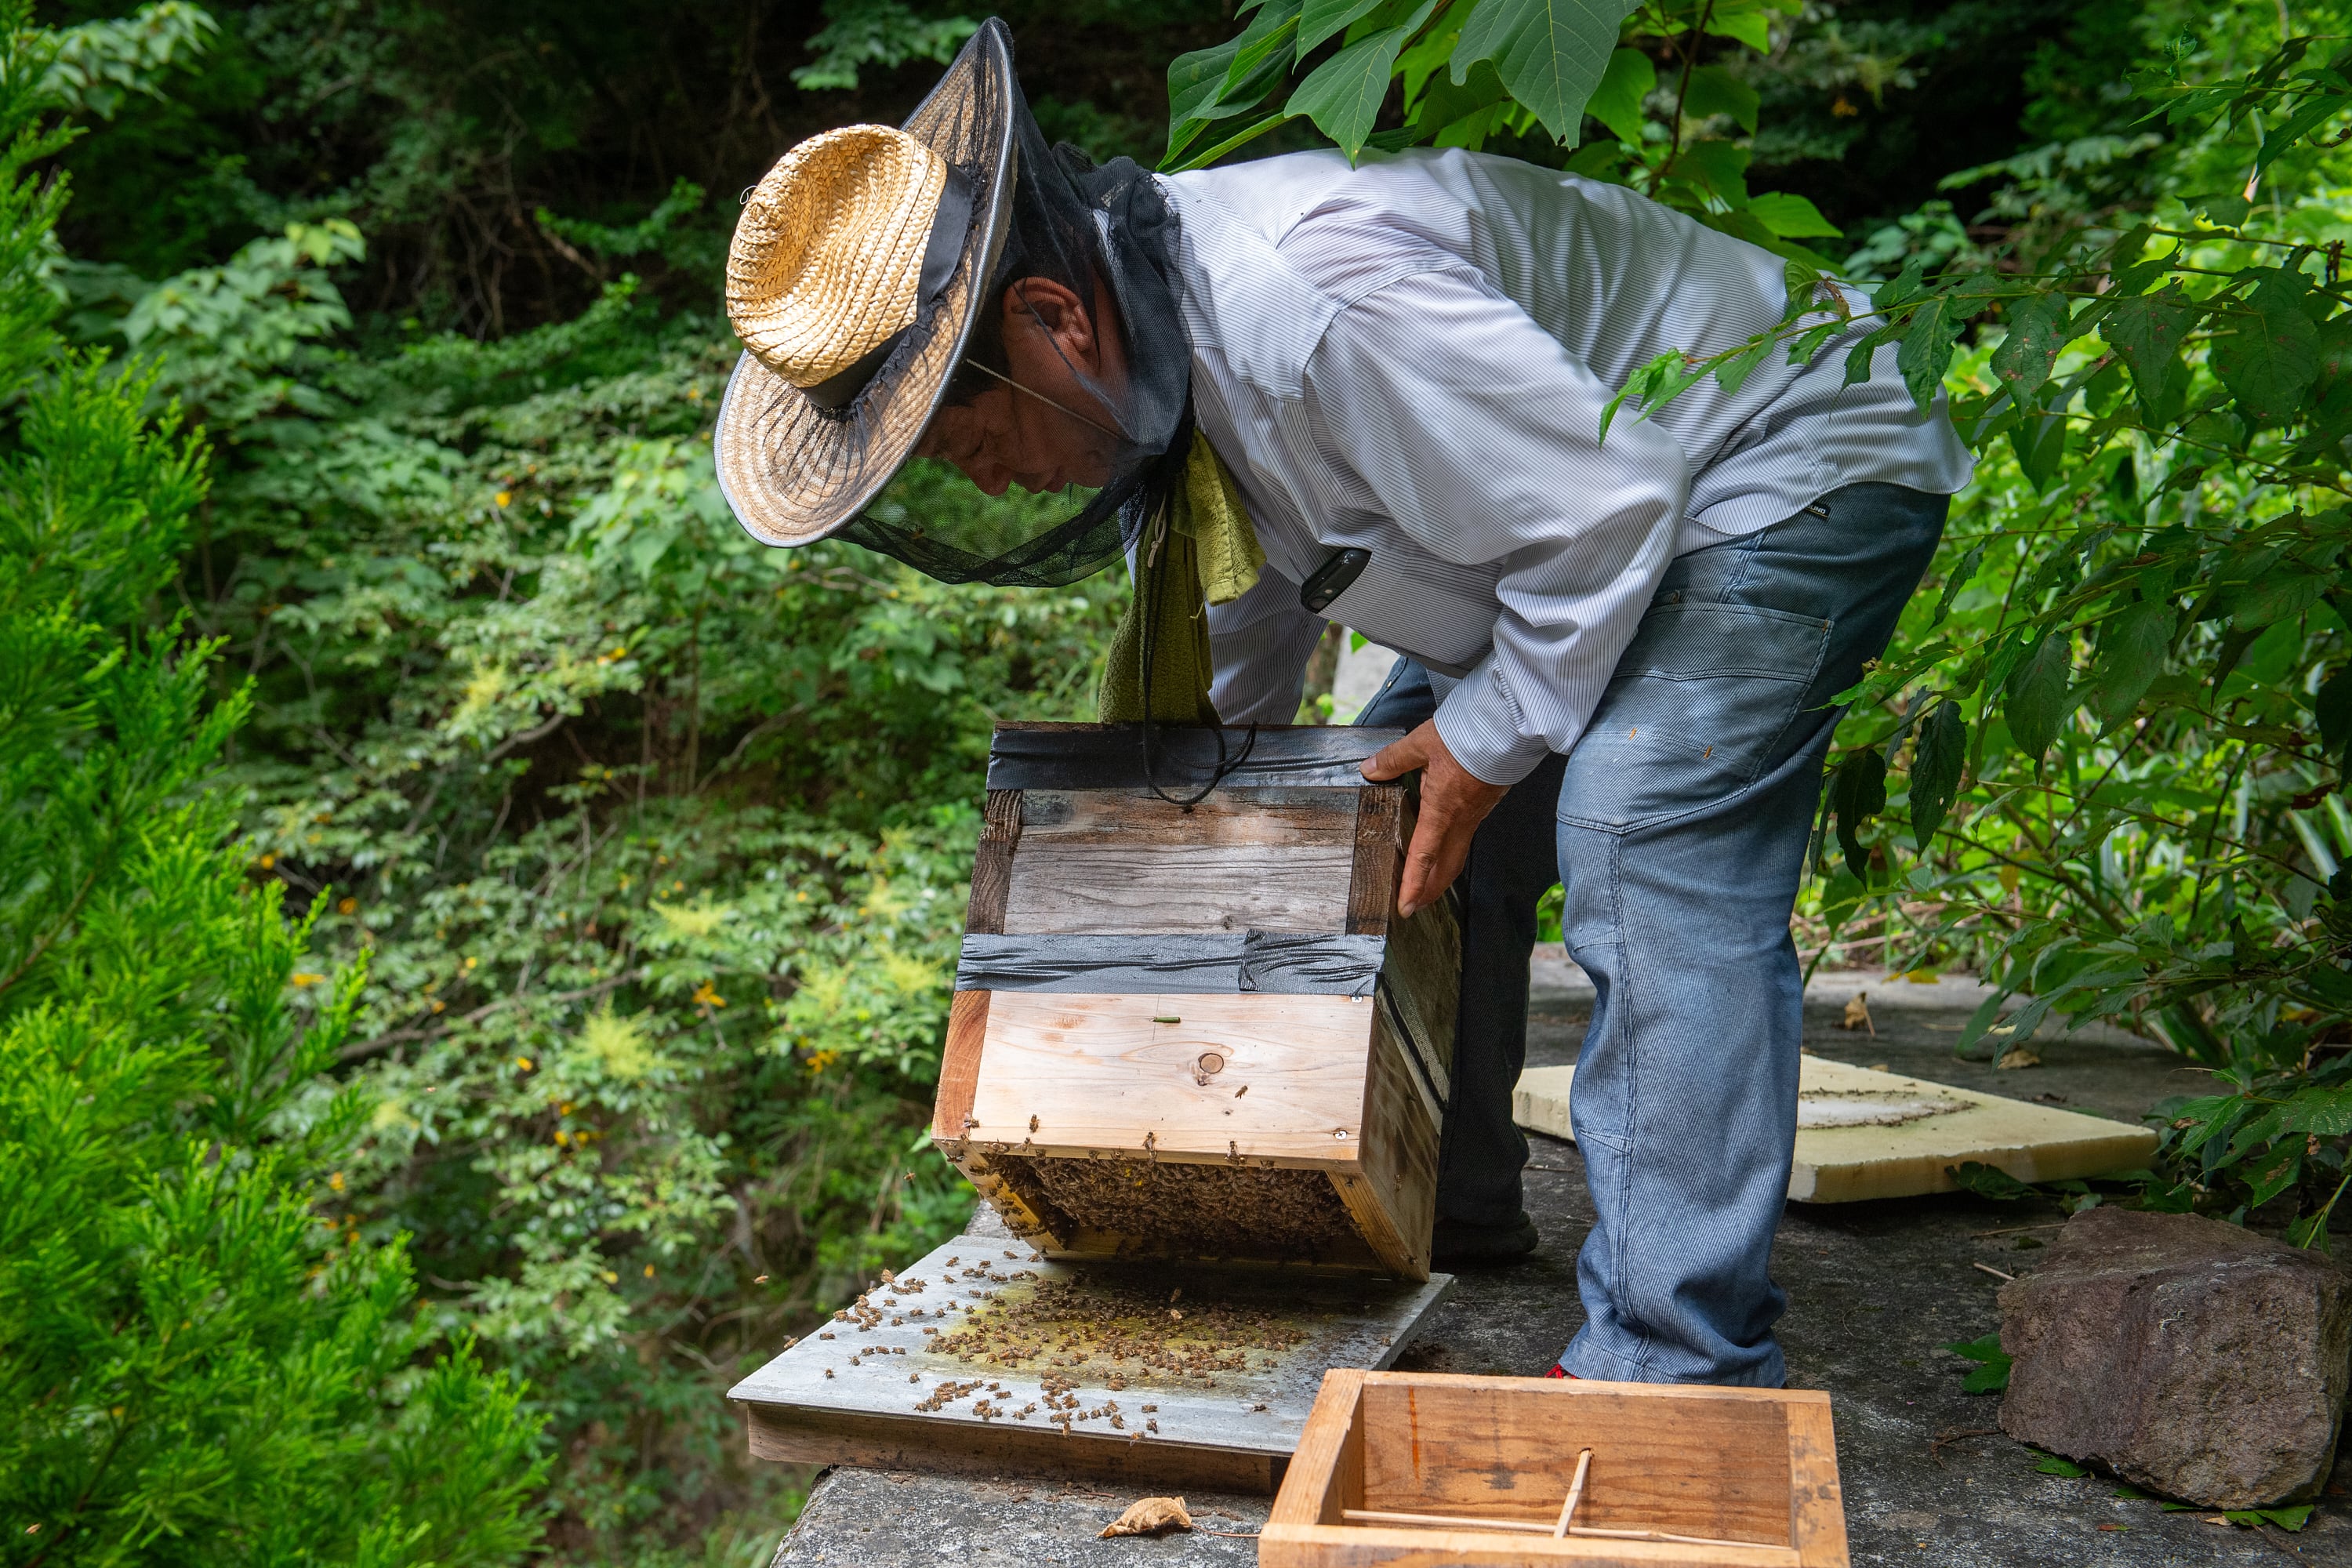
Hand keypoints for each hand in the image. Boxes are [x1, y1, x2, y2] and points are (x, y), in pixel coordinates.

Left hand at [1361, 719, 1508, 918]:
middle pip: (1447, 866)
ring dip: (1442, 873)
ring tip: (1427, 883)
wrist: (1511, 724)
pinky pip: (1467, 835)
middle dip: (1431, 890)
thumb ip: (1394, 759)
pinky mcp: (1486, 802)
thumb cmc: (1468, 732)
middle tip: (1415, 907)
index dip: (1414, 885)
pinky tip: (1444, 843)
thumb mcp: (1422, 742)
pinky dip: (1453, 850)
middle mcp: (1462, 818)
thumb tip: (1370, 770)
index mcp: (1442, 809)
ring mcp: (1477, 812)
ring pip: (1459, 853)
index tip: (1405, 907)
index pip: (1424, 856)